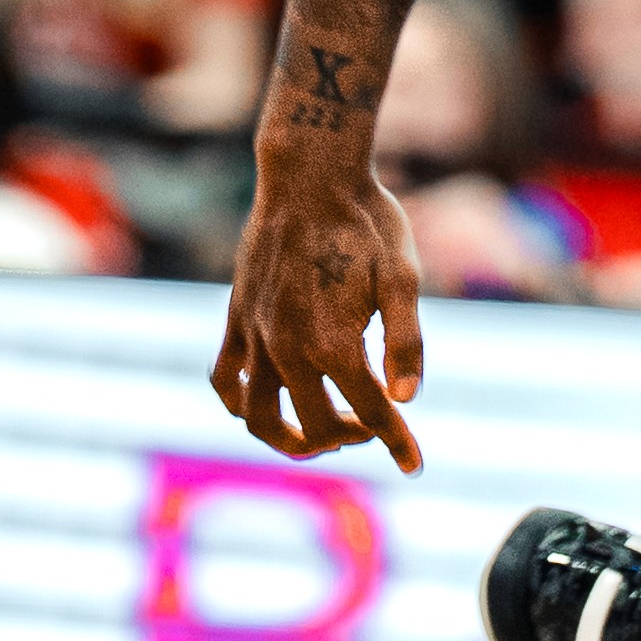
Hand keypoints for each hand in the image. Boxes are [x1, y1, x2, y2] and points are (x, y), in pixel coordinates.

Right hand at [213, 150, 424, 469]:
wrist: (309, 174)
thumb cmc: (366, 221)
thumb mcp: (403, 276)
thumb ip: (407, 341)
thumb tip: (406, 400)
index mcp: (334, 342)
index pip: (371, 412)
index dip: (398, 442)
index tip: (414, 465)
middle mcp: (287, 348)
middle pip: (313, 427)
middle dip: (347, 438)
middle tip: (371, 425)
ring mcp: (255, 335)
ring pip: (258, 419)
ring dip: (288, 439)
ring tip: (318, 433)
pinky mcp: (236, 318)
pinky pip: (226, 380)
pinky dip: (242, 403)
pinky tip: (268, 400)